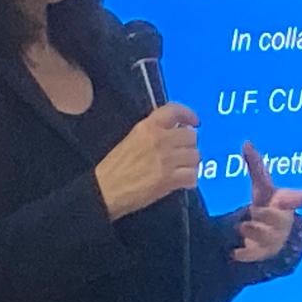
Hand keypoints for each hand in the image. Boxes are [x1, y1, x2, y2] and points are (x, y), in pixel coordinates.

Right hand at [94, 103, 200, 220]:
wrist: (105, 190)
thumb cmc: (115, 167)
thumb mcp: (131, 138)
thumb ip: (153, 132)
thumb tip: (176, 131)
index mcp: (147, 127)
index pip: (175, 111)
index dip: (189, 115)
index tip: (194, 122)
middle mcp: (159, 140)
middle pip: (191, 136)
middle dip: (189, 145)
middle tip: (184, 153)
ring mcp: (166, 160)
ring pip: (195, 156)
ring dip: (191, 163)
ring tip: (183, 168)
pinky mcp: (169, 179)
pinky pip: (193, 175)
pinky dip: (190, 179)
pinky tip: (183, 181)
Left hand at [231, 140, 301, 261]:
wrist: (271, 237)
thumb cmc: (268, 206)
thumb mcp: (262, 187)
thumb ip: (255, 166)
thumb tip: (246, 142)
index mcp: (284, 204)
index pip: (293, 199)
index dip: (298, 198)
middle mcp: (283, 223)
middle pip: (277, 219)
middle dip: (265, 215)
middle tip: (255, 211)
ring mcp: (274, 241)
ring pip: (265, 237)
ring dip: (252, 231)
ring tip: (242, 226)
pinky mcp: (263, 256)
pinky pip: (253, 255)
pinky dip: (244, 253)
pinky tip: (235, 251)